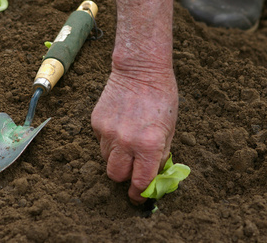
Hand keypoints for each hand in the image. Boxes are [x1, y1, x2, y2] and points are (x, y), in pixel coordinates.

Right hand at [91, 0, 177, 203]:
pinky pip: (100, 142)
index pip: (140, 182)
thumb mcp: (170, 128)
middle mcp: (125, 142)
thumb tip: (154, 175)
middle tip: (132, 169)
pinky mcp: (96, 122)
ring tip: (127, 142)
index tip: (139, 196)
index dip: (140, 193)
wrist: (140, 70)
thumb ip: (161, 154)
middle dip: (125, 177)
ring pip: (106, 160)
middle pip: (116, 176)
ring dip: (116, 158)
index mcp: (148, 145)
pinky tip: (119, 126)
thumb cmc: (161, 97)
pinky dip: (109, 141)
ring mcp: (107, 132)